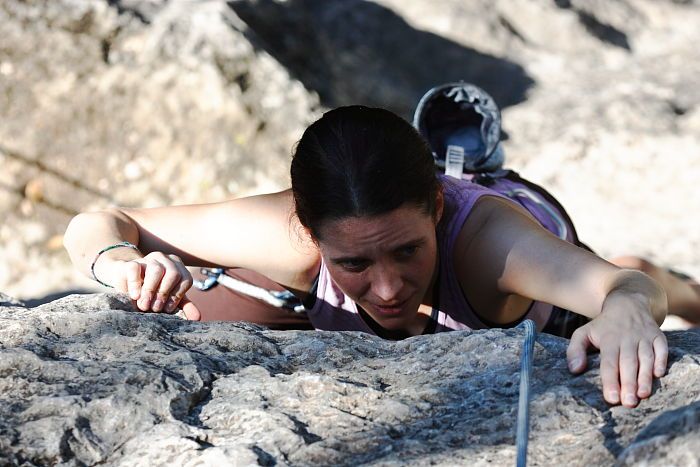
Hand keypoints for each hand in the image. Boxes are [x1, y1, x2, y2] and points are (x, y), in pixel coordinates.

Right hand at [110, 252, 200, 320]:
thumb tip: (197, 318)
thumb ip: (184, 306)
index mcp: (178, 268)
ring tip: (144, 306)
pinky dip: (136, 284)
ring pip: (156, 270)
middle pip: (173, 273)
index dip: (177, 295)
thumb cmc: (153, 293)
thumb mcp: (169, 299)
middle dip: (165, 293)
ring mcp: (149, 259)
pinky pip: (135, 269)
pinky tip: (135, 296)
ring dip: (151, 290)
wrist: (126, 283)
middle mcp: (166, 261)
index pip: (186, 279)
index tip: (167, 310)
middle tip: (155, 309)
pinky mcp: (132, 262)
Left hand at [566, 293, 666, 407]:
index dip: (610, 380)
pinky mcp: (659, 337)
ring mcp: (644, 337)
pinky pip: (662, 349)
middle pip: (628, 363)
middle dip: (629, 384)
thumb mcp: (583, 333)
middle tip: (628, 403)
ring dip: (645, 377)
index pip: (609, 362)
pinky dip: (662, 361)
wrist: (627, 304)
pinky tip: (659, 375)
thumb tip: (574, 370)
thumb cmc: (602, 326)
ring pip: (646, 358)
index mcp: (609, 339)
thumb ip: (575, 351)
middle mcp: (627, 338)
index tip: (611, 398)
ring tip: (642, 395)